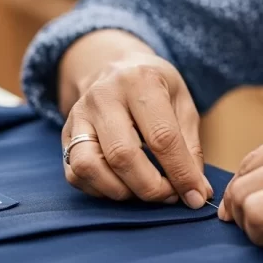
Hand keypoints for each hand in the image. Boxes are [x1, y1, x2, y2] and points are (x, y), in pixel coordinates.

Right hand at [62, 52, 212, 208]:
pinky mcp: (66, 133)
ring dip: (120, 191)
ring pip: (89, 166)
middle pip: (122, 155)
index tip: (195, 196)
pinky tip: (120, 184)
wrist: (117, 66)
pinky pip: (75, 173)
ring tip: (142, 191)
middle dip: (150, 187)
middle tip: (169, 195)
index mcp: (140, 81)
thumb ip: (191, 148)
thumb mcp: (183, 104)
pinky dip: (99, 190)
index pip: (161, 137)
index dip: (180, 173)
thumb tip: (197, 192)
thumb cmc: (156, 88)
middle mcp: (103, 95)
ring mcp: (79, 114)